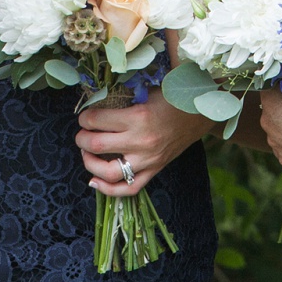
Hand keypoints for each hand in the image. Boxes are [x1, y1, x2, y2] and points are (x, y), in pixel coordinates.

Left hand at [77, 93, 208, 197]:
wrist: (199, 115)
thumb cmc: (171, 99)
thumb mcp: (146, 92)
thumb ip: (122, 98)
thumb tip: (94, 102)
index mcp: (138, 117)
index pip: (97, 121)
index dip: (85, 118)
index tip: (84, 117)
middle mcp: (141, 142)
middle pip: (97, 146)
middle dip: (82, 139)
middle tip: (82, 134)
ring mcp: (147, 160)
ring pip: (108, 172)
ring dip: (90, 164)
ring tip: (86, 154)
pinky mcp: (153, 171)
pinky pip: (129, 189)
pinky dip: (108, 190)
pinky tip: (94, 182)